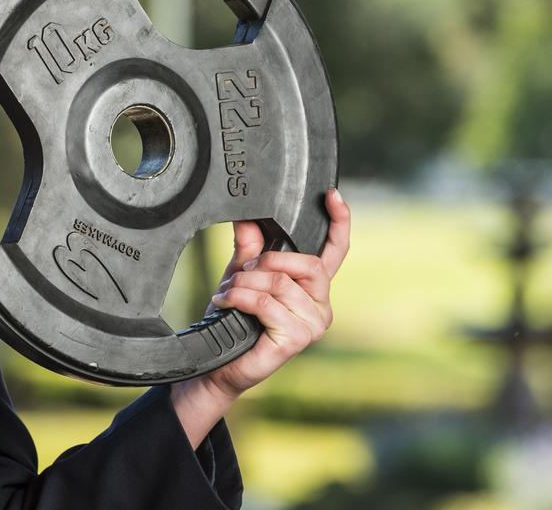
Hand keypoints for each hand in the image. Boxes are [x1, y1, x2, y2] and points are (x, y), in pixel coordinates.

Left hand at [171, 186, 349, 446]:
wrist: (218, 362)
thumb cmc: (234, 320)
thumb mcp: (241, 275)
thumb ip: (250, 248)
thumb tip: (247, 216)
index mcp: (312, 286)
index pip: (336, 250)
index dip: (339, 222)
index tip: (331, 194)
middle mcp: (321, 304)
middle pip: (307, 263)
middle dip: (268, 261)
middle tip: (242, 270)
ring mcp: (312, 324)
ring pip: (280, 282)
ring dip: (246, 282)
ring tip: (228, 292)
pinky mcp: (296, 338)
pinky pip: (268, 303)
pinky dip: (241, 298)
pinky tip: (226, 303)